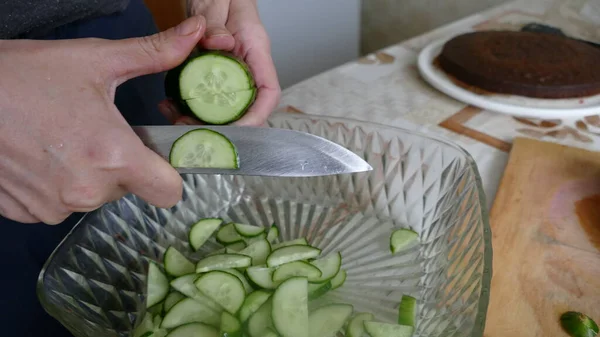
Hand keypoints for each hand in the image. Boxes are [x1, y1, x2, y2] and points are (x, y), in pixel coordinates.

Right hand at [0, 16, 206, 224]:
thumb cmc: (25, 75)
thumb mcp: (95, 60)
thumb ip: (154, 53)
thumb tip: (196, 33)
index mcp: (113, 156)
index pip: (169, 192)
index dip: (167, 173)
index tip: (155, 155)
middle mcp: (87, 192)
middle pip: (129, 189)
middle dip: (120, 164)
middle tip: (94, 131)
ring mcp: (54, 207)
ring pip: (94, 196)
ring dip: (87, 174)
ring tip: (61, 139)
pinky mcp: (27, 214)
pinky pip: (61, 204)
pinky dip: (57, 185)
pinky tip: (40, 156)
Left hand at [162, 0, 279, 125]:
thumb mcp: (216, 3)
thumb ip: (216, 23)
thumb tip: (221, 44)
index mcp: (255, 49)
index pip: (268, 92)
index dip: (256, 117)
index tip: (236, 130)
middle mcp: (246, 65)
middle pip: (245, 108)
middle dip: (223, 125)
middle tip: (195, 130)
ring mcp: (231, 71)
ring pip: (224, 106)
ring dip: (203, 119)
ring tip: (177, 118)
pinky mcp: (215, 72)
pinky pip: (208, 96)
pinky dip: (190, 105)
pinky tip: (171, 104)